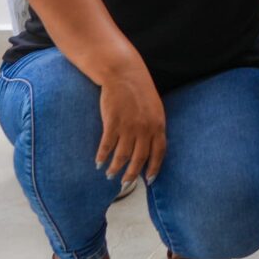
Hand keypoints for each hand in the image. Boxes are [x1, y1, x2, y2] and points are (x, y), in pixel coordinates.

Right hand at [96, 68, 167, 188]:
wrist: (124, 74)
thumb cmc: (140, 92)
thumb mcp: (155, 109)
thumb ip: (154, 127)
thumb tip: (151, 147)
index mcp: (158, 124)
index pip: (159, 152)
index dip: (154, 168)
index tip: (149, 180)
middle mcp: (145, 128)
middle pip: (139, 158)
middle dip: (132, 174)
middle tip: (125, 184)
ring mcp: (129, 126)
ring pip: (122, 155)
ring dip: (115, 167)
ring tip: (110, 174)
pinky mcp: (112, 122)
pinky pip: (107, 146)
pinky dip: (102, 156)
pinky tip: (99, 162)